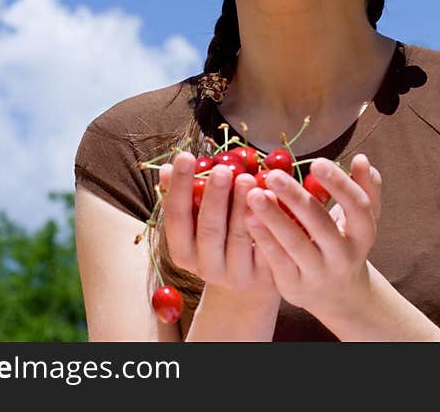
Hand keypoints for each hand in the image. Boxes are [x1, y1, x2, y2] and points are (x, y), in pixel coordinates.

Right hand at [159, 151, 276, 300]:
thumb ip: (186, 195)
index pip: (176, 217)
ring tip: (248, 177)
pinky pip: (267, 246)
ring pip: (239, 237)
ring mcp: (236, 273)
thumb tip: (167, 168)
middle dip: (215, 197)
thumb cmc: (221, 239)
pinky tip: (272, 197)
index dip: (179, 187)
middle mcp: (206, 267)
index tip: (184, 156)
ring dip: (242, 205)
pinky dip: (268, 221)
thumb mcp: (199, 222)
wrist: (250, 282)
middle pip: (208, 229)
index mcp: (183, 252)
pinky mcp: (264, 275)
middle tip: (223, 169)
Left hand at [243, 153, 381, 316]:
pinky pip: (277, 260)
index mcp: (364, 233)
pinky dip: (264, 238)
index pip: (357, 206)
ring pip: (296, 243)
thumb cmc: (344, 241)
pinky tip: (249, 217)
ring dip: (274, 217)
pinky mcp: (295, 286)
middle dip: (296, 198)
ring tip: (254, 194)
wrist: (337, 293)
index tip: (316, 162)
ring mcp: (319, 273)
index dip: (339, 184)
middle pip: (321, 224)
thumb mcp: (359, 218)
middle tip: (273, 175)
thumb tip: (362, 158)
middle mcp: (344, 255)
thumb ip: (365, 187)